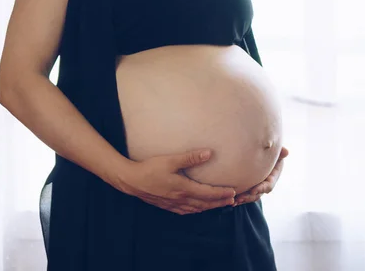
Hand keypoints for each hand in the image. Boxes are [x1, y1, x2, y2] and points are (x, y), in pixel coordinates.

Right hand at [118, 149, 235, 214]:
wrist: (131, 180)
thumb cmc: (150, 168)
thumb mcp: (170, 160)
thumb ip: (190, 157)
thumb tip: (209, 153)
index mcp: (183, 188)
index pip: (207, 193)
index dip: (221, 193)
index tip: (233, 192)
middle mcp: (180, 198)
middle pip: (204, 203)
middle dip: (219, 202)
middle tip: (232, 200)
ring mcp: (173, 204)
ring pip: (196, 209)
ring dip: (209, 207)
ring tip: (220, 204)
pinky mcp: (167, 205)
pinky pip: (186, 211)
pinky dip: (196, 210)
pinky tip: (198, 208)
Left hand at [233, 146, 288, 205]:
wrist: (261, 155)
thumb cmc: (271, 153)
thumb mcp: (276, 153)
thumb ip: (280, 152)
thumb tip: (286, 152)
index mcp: (273, 177)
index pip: (268, 185)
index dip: (261, 188)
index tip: (253, 190)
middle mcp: (265, 184)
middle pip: (258, 194)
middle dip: (249, 197)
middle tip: (240, 198)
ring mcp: (257, 187)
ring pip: (250, 197)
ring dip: (243, 199)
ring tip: (234, 201)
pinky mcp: (249, 188)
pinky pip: (244, 195)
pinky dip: (238, 199)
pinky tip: (230, 201)